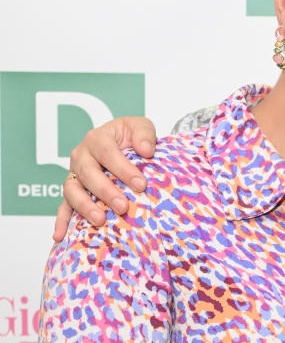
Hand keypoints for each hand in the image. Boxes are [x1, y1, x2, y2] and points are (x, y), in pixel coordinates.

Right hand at [53, 116, 157, 240]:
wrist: (122, 142)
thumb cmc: (131, 136)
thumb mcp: (140, 127)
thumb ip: (144, 135)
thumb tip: (146, 151)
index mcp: (97, 138)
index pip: (108, 154)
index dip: (123, 169)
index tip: (141, 185)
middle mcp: (81, 156)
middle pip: (88, 174)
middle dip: (106, 192)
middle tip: (123, 207)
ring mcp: (74, 175)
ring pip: (72, 191)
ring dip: (84, 207)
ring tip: (100, 220)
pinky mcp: (72, 191)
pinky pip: (63, 206)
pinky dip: (61, 221)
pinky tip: (60, 236)